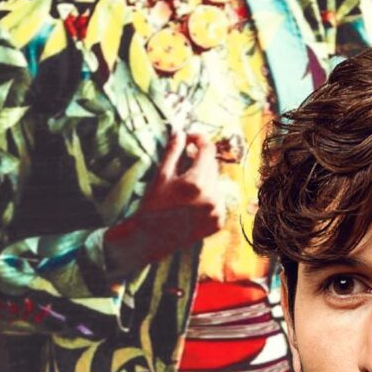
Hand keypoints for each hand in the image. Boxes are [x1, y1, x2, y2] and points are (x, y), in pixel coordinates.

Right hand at [104, 126, 230, 273]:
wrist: (152, 240)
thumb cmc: (153, 206)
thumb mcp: (162, 175)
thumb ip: (174, 151)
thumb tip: (181, 131)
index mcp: (197, 184)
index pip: (207, 149)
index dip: (199, 138)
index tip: (190, 137)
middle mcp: (211, 198)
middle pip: (212, 165)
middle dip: (199, 159)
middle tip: (184, 160)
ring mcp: (217, 212)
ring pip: (215, 182)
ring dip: (204, 177)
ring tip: (185, 185)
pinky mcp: (218, 223)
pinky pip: (217, 199)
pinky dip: (208, 195)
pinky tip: (192, 200)